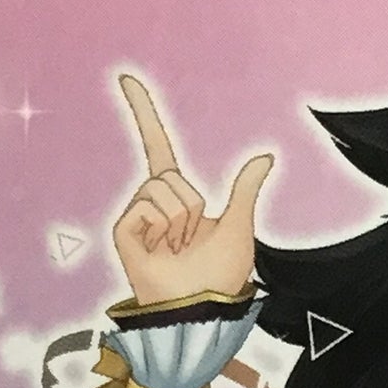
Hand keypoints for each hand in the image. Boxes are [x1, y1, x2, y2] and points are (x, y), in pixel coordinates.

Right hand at [112, 75, 272, 305]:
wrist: (201, 308)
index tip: (128, 78)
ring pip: (162, 190)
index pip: (158, 145)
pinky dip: (163, 227)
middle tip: (192, 241)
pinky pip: (147, 206)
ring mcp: (136, 217)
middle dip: (192, 206)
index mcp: (178, 197)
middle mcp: (152, 202)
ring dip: (180, 221)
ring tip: (178, 249)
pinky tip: (161, 252)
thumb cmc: (219, 277)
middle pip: (171, 175)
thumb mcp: (240, 226)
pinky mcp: (123, 231)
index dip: (144, 113)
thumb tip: (265, 156)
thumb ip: (246, 189)